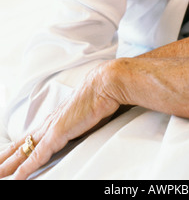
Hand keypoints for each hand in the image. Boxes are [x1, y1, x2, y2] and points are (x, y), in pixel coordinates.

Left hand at [0, 62, 120, 179]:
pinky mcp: (56, 134)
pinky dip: (25, 169)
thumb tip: (82, 131)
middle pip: (21, 145)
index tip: (7, 156)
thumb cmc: (99, 98)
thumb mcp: (87, 117)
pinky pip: (37, 156)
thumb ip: (79, 127)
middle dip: (6, 158)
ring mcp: (51, 129)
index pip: (30, 138)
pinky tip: (16, 178)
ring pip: (23, 152)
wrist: (102, 86)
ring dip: (8, 165)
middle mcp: (49, 124)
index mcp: (55, 120)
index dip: (17, 149)